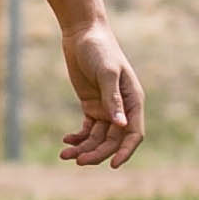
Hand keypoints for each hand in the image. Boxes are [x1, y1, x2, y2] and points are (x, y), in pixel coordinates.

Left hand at [58, 16, 144, 166]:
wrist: (83, 34)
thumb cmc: (100, 50)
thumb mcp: (106, 73)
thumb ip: (113, 99)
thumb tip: (122, 125)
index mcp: (133, 101)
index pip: (133, 134)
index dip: (125, 151)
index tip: (113, 165)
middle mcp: (122, 108)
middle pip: (112, 141)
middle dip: (97, 153)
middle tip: (78, 161)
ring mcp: (106, 108)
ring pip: (98, 138)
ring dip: (84, 148)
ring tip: (65, 154)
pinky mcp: (91, 106)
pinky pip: (87, 130)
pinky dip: (78, 138)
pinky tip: (66, 141)